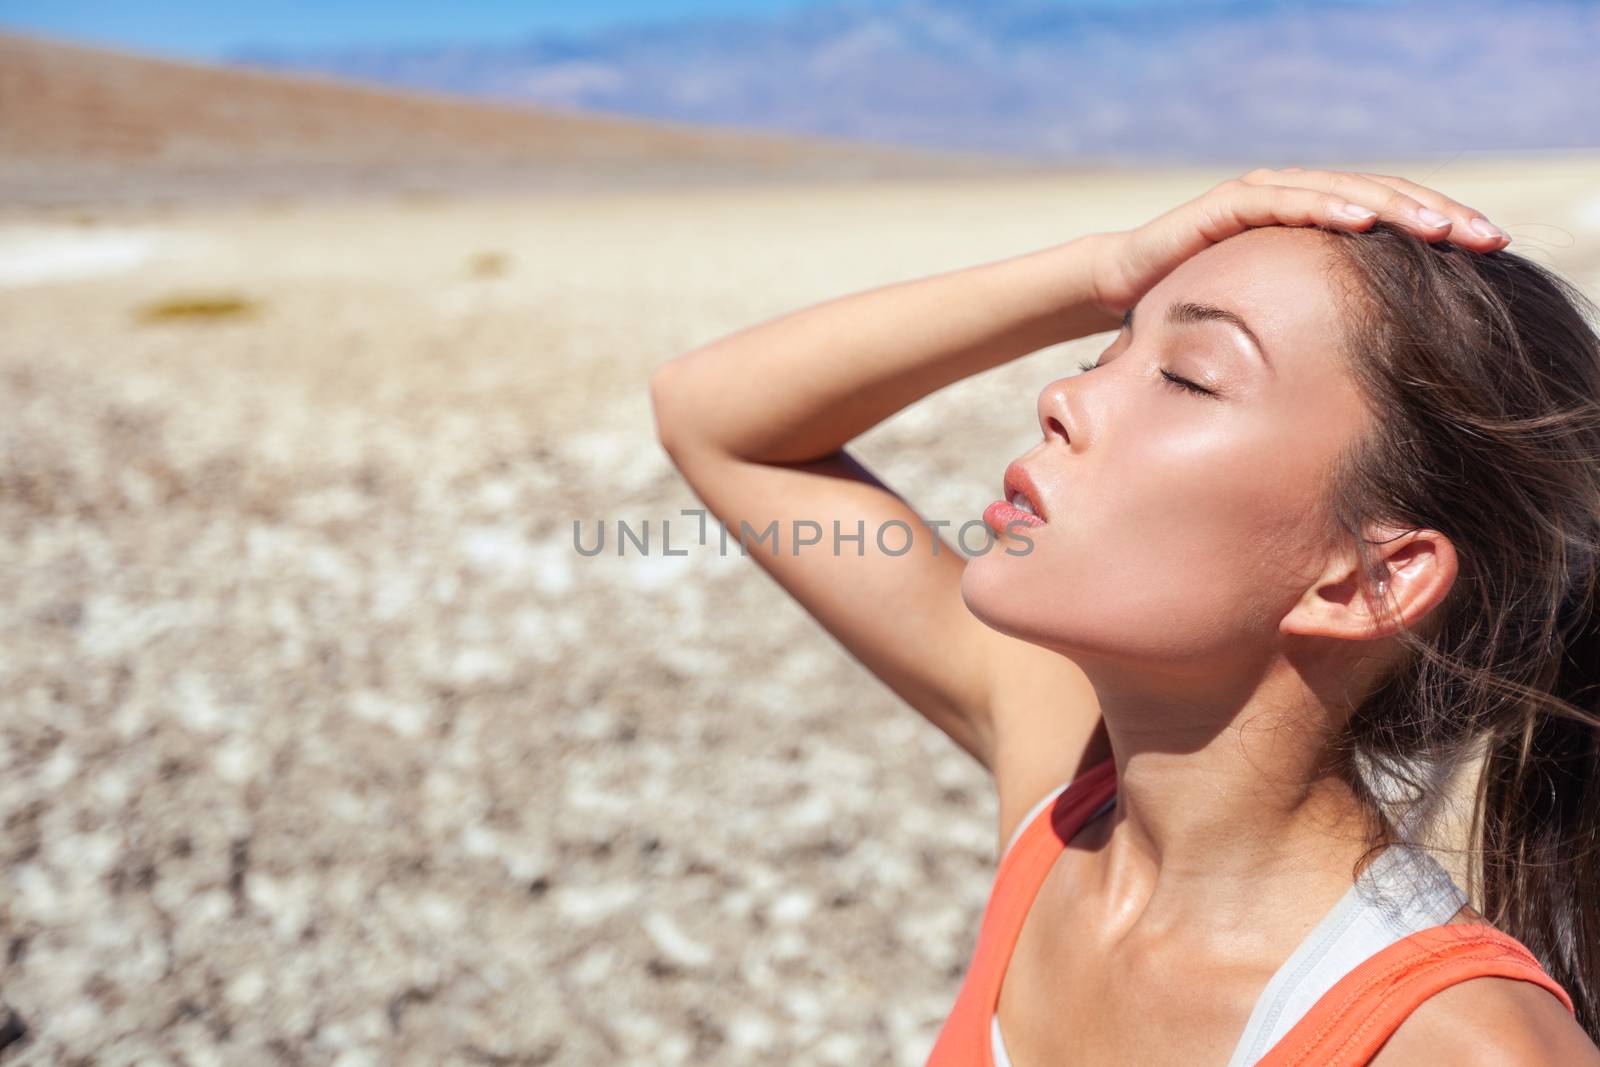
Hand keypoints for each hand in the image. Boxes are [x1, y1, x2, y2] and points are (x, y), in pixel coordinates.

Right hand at [1087, 166, 1510, 315]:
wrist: (1122, 286)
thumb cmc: (1197, 309)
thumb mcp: (1272, 319)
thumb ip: (1318, 326)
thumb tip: (1380, 375)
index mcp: (1318, 225)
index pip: (1393, 219)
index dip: (1442, 231)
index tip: (1493, 255)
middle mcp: (1299, 197)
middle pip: (1385, 198)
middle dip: (1439, 216)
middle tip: (1487, 238)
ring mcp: (1266, 192)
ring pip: (1347, 191)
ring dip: (1398, 208)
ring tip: (1441, 229)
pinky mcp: (1231, 201)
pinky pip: (1289, 199)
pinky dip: (1328, 207)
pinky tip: (1366, 221)